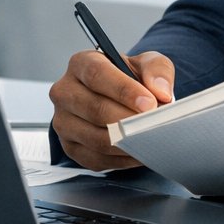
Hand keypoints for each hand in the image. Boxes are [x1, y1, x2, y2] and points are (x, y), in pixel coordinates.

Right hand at [49, 50, 174, 170]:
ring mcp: (64, 122)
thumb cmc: (129, 78)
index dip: (124, 90)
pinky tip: (138, 152)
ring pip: (96, 138)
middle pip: (95, 109)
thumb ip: (157, 70)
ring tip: (150, 139)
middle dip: (129, 120)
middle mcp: (65, 92)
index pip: (97, 74)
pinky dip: (121, 159)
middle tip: (153, 125)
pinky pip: (96, 159)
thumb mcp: (147, 63)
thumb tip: (160, 91)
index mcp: (81, 64)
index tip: (149, 103)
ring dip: (127, 142)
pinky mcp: (70, 147)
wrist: (118, 97)